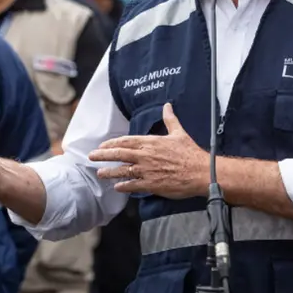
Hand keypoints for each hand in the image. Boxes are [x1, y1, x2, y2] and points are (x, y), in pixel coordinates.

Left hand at [90, 103, 207, 198]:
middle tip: (91, 156)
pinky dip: (123, 186)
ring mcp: (147, 171)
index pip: (126, 141)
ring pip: (123, 170)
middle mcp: (146, 156)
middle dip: (103, 155)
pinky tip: (117, 187)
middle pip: (119, 154)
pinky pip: (133, 185)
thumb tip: (168, 105)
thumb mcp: (179, 133)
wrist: (201, 171)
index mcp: (151, 142)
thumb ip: (170, 119)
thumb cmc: (191, 152)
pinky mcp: (152, 184)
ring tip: (99, 173)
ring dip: (109, 172)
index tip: (103, 145)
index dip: (112, 143)